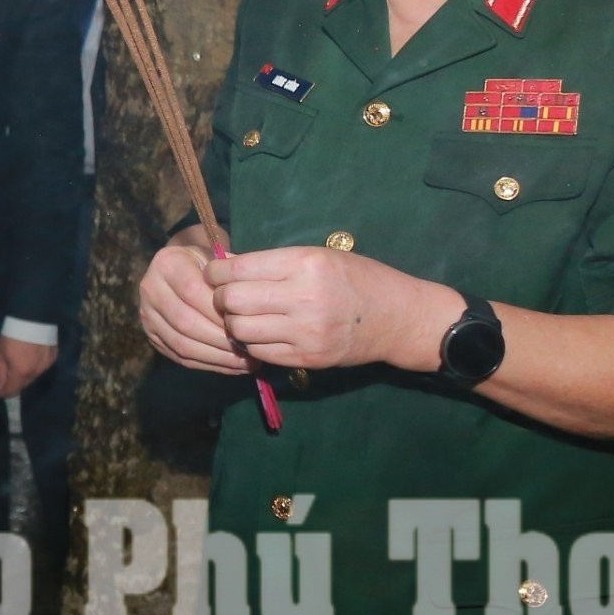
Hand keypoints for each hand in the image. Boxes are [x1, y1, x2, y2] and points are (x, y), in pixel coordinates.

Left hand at [0, 334, 57, 397]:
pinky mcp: (53, 357)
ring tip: (19, 365)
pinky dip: (36, 366)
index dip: (4, 393)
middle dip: (15, 383)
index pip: (12, 391)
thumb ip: (0, 372)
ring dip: (26, 375)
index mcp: (21, 372)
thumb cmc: (12, 334)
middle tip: (7, 377)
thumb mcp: (0, 353)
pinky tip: (31, 357)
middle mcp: (36, 373)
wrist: (33, 317)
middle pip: (24, 385)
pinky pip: (42, 367)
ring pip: (34, 376)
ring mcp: (46, 366)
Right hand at [139, 229, 248, 373]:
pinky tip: (232, 365)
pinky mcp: (152, 336)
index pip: (192, 291)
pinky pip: (180, 356)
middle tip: (250, 349)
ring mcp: (147, 315)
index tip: (248, 323)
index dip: (219, 311)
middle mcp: (150, 289)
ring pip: (182, 344)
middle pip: (185, 322)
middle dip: (220, 339)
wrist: (184, 267)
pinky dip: (209, 364)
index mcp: (167, 263)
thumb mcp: (220, 260)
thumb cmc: (210, 265)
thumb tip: (252, 309)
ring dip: (216, 357)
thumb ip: (232, 278)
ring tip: (245, 362)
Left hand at [207, 245, 460, 373]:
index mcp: (304, 264)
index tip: (214, 273)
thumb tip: (224, 264)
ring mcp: (305, 332)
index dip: (216, 272)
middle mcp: (303, 298)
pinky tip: (261, 334)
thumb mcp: (318, 256)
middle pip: (232, 301)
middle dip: (220, 298)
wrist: (399, 318)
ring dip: (234, 323)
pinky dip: (252, 343)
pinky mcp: (307, 357)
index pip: (237, 269)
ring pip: (240, 330)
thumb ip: (273, 262)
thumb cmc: (358, 278)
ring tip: (244, 316)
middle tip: (226, 297)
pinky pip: (259, 352)